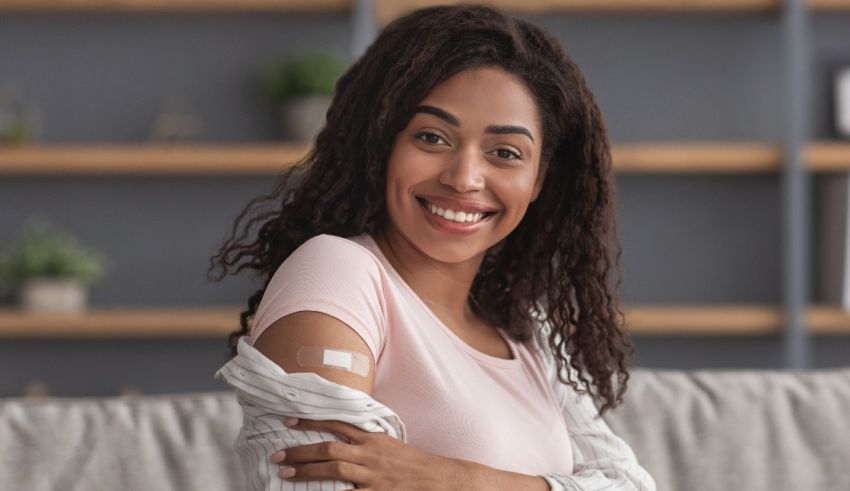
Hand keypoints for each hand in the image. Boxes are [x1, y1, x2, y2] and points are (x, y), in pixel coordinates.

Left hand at [269, 417, 469, 489]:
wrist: (439, 480)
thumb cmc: (413, 463)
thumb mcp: (389, 445)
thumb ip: (365, 441)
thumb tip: (340, 436)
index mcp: (373, 438)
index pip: (337, 424)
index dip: (311, 422)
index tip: (288, 421)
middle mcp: (370, 454)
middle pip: (329, 449)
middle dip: (300, 451)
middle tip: (277, 455)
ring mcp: (373, 476)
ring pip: (334, 470)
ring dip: (307, 471)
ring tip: (285, 473)